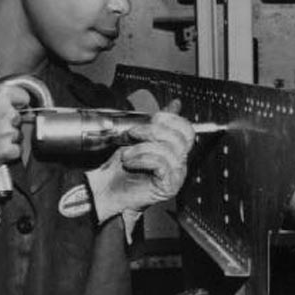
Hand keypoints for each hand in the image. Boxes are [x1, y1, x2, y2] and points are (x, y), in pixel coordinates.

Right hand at [0, 51, 30, 178]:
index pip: (23, 97)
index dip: (12, 102)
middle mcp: (6, 112)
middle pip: (20, 116)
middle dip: (7, 120)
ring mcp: (7, 133)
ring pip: (18, 133)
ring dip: (7, 136)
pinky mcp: (7, 151)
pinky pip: (16, 151)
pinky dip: (7, 152)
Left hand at [85, 100, 194, 222]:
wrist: (107, 190)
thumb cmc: (121, 168)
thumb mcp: (140, 138)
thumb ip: (159, 123)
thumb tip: (175, 104)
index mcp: (176, 150)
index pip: (187, 130)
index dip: (172, 119)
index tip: (153, 117)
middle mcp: (179, 163)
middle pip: (179, 138)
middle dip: (153, 131)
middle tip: (133, 134)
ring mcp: (176, 176)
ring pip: (169, 151)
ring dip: (142, 148)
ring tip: (127, 153)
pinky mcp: (168, 186)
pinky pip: (161, 165)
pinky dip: (142, 159)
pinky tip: (130, 163)